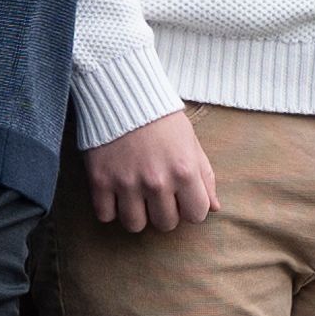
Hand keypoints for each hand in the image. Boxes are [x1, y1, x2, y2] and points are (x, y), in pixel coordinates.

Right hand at [82, 111, 218, 232]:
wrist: (119, 91)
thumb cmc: (160, 118)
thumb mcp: (190, 142)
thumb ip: (205, 177)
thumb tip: (214, 208)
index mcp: (184, 172)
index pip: (196, 216)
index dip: (189, 208)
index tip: (180, 197)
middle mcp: (157, 181)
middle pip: (165, 224)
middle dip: (163, 212)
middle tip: (155, 195)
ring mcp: (126, 182)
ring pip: (135, 225)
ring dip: (136, 214)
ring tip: (133, 197)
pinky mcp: (100, 179)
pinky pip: (105, 215)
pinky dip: (108, 208)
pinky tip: (113, 193)